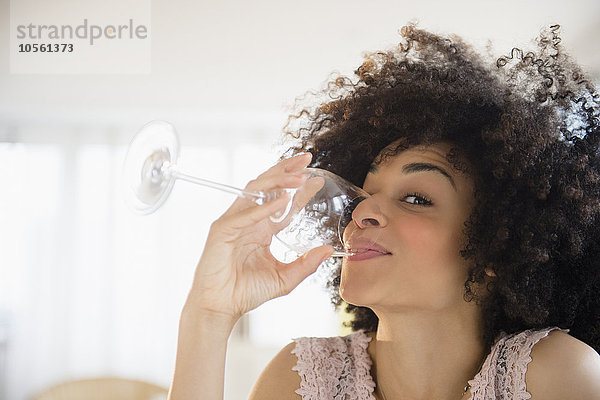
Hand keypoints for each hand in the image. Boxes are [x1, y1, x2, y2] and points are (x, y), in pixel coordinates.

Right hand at [184, 152, 334, 322]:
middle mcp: (249, 220)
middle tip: (307, 159)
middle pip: (269, 187)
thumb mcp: (285, 278)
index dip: (300, 190)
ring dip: (278, 181)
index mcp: (262, 229)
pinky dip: (264, 206)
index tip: (318, 179)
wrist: (221, 308)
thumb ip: (306, 264)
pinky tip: (283, 200)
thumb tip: (329, 250)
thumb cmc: (246, 293)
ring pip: (256, 191)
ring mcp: (234, 222)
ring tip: (298, 176)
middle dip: (287, 170)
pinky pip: (246, 214)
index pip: (284, 203)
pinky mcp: (222, 230)